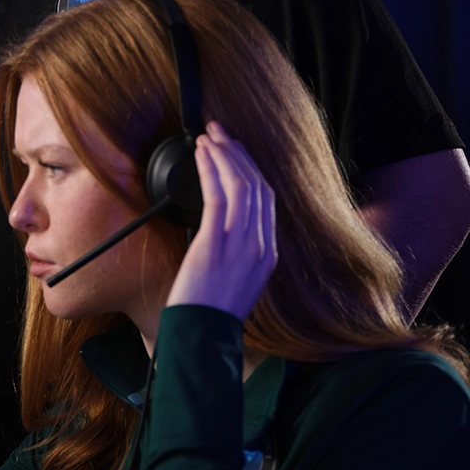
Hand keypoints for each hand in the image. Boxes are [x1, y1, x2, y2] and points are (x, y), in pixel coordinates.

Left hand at [165, 121, 276, 320]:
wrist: (201, 336)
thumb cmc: (208, 311)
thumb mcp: (235, 278)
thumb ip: (237, 250)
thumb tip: (221, 224)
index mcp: (268, 254)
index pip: (267, 199)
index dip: (251, 168)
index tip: (235, 150)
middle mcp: (261, 245)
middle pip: (258, 186)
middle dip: (238, 153)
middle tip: (219, 133)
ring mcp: (242, 244)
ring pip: (241, 185)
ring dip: (223, 155)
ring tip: (208, 138)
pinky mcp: (217, 242)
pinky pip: (218, 196)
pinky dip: (210, 170)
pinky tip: (200, 155)